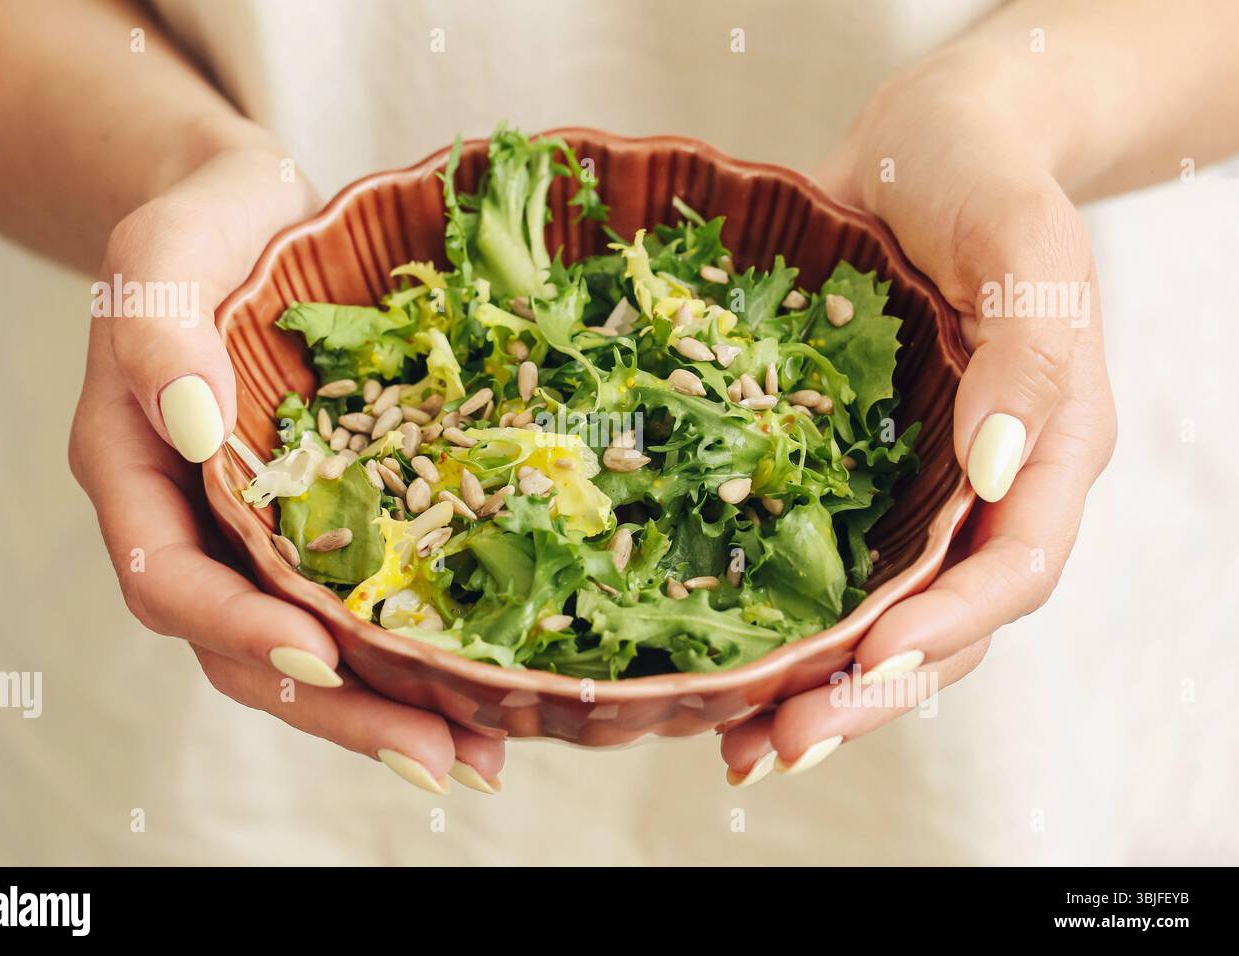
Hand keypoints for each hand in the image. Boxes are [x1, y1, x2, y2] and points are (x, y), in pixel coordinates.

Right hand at [68, 149, 502, 793]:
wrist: (257, 221)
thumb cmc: (202, 232)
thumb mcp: (163, 257)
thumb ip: (156, 334)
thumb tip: (191, 423)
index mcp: (138, 479)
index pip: (171, 582)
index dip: (240, 628)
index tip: (319, 659)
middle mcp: (201, 529)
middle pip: (251, 651)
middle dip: (340, 711)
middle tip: (432, 758)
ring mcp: (269, 537)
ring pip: (314, 651)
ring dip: (392, 710)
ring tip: (480, 757)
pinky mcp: (335, 527)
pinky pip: (369, 604)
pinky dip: (420, 654)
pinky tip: (488, 688)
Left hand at [722, 52, 1116, 784]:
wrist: (919, 150)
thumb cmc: (982, 173)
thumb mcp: (1022, 238)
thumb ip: (1031, 349)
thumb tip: (1002, 471)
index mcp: (1052, 449)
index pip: (1012, 571)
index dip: (946, 628)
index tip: (870, 665)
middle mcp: (985, 493)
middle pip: (943, 627)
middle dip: (866, 694)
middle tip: (783, 744)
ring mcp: (914, 495)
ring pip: (880, 621)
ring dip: (815, 691)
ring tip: (740, 745)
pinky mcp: (851, 481)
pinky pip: (822, 572)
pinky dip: (778, 629)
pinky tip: (717, 673)